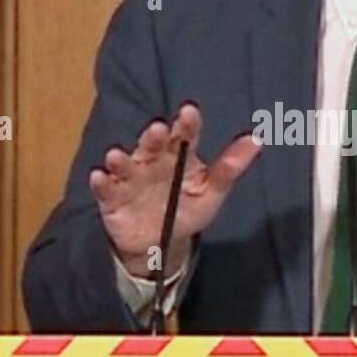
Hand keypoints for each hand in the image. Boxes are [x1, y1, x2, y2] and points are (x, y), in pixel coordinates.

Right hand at [89, 102, 260, 278]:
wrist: (161, 244)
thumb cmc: (186, 210)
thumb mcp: (212, 192)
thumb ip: (230, 167)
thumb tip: (256, 139)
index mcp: (178, 155)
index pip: (184, 135)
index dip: (186, 124)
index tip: (190, 111)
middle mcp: (152, 161)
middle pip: (152, 145)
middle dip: (152, 137)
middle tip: (157, 129)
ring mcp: (131, 178)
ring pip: (125, 164)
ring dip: (120, 159)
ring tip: (117, 155)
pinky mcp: (112, 197)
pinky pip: (105, 188)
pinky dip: (101, 182)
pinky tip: (99, 176)